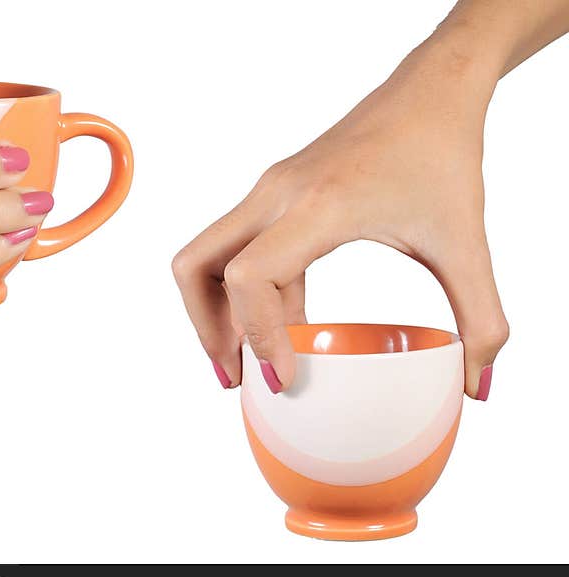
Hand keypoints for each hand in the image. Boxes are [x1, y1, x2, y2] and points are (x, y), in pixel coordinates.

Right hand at [173, 37, 508, 399]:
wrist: (430, 90)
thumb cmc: (441, 151)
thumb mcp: (465, 243)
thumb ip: (482, 319)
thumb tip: (478, 384)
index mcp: (318, 206)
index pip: (249, 278)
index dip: (255, 337)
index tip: (284, 377)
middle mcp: (277, 195)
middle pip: (197, 267)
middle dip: (206, 329)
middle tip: (233, 376)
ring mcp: (269, 191)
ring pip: (206, 257)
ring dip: (214, 311)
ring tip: (243, 359)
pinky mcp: (275, 194)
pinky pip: (239, 249)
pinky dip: (245, 292)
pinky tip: (284, 323)